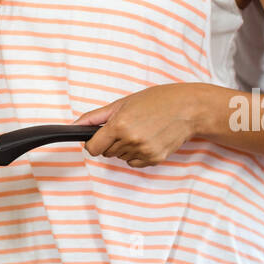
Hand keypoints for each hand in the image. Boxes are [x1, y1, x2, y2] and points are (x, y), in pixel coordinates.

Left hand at [75, 84, 207, 167]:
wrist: (187, 109)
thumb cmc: (156, 101)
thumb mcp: (122, 103)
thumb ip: (95, 117)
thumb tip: (75, 126)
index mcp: (120, 125)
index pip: (93, 148)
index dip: (93, 142)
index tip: (97, 137)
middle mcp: (131, 140)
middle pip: (106, 152)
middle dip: (111, 141)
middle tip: (126, 126)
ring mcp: (144, 152)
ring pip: (120, 158)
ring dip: (124, 147)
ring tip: (139, 130)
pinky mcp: (154, 159)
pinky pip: (134, 163)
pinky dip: (136, 154)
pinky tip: (147, 139)